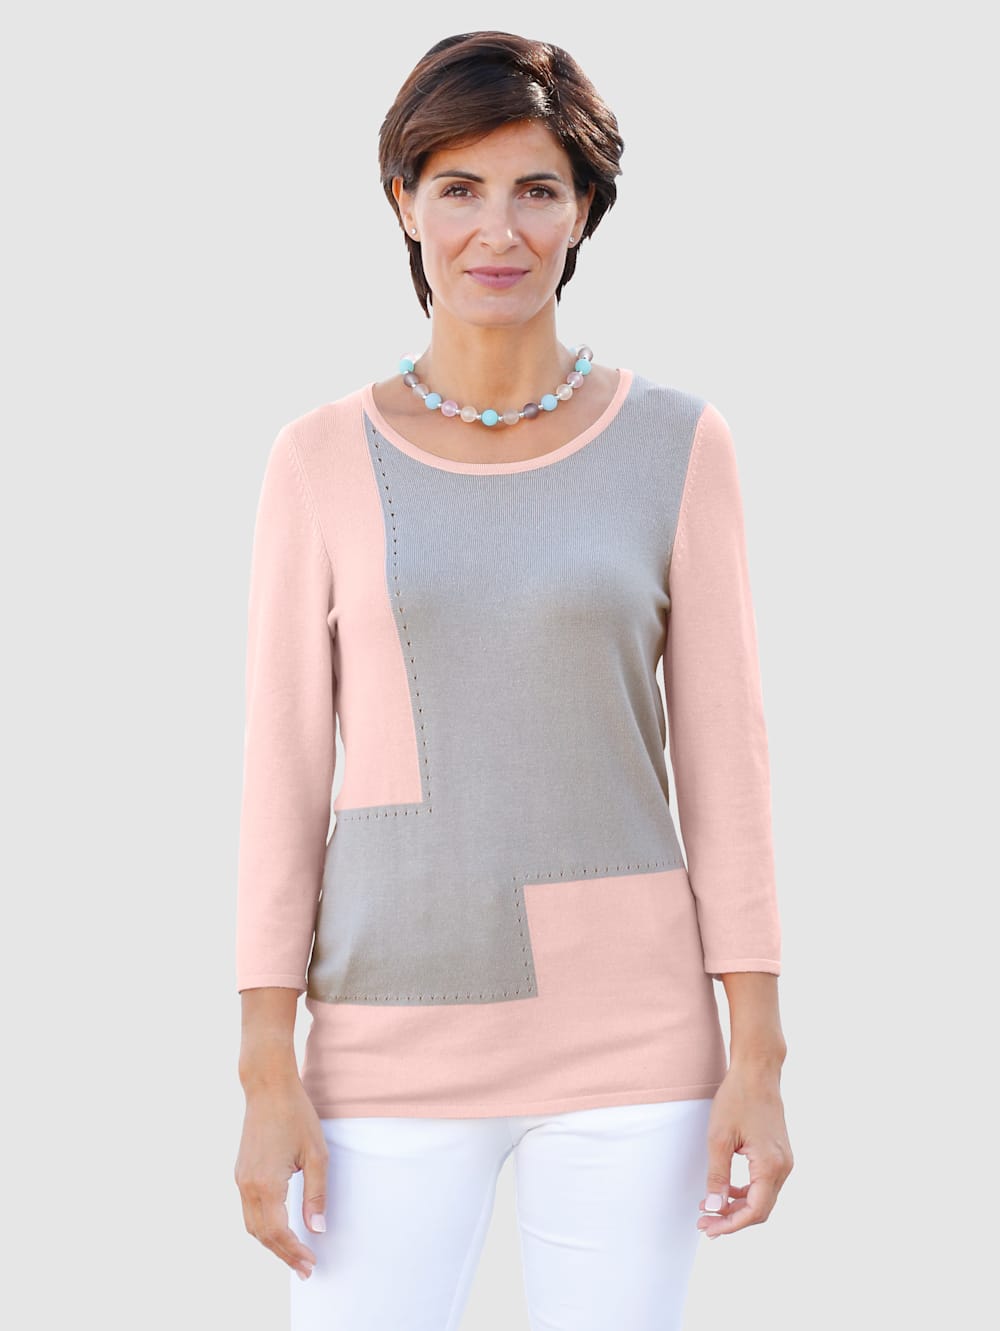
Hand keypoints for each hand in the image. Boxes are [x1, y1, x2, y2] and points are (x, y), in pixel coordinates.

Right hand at [234, 1076, 329, 1279]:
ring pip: (252, 1225)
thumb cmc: (295, 1116)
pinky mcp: (241, 1173)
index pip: (278, 1233)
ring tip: (293, 1254)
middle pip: (262, 1235)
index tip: (310, 1265)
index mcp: (267, 1184)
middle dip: (283, 1254)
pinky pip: (249, 1210)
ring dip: (272, 1243)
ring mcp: (241, 1179)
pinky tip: (279, 1228)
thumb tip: (317, 1229)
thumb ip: (316, 1195)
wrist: (268, 1087)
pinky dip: (263, 1226)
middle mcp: (248, 1186)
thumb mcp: (316, 1155)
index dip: (294, 1253)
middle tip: (304, 1268)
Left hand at [696, 1061, 792, 1238]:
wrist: (757, 1071)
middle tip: (704, 1224)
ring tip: (710, 1208)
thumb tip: (714, 1207)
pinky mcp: (779, 1154)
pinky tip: (726, 1190)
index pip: (754, 1211)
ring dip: (738, 1207)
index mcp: (770, 1165)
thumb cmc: (737, 1098)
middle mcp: (783, 1167)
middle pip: (760, 1209)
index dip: (730, 1224)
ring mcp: (784, 1160)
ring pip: (763, 1198)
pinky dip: (746, 1192)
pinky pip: (764, 1184)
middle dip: (732, 1220)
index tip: (707, 1228)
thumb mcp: (719, 1138)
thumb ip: (717, 1175)